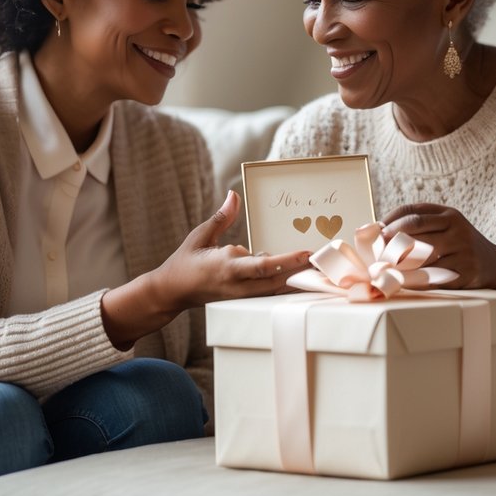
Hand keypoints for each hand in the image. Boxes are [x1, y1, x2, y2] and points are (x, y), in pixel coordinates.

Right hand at [150, 190, 310, 309]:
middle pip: (276, 280)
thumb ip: (221, 218)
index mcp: (226, 266)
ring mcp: (240, 295)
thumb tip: (234, 195)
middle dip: (300, 270)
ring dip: (295, 279)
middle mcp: (237, 284)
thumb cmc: (184, 262)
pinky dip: (282, 284)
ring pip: (273, 289)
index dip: (287, 260)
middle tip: (323, 260)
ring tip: (316, 267)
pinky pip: (266, 293)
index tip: (306, 252)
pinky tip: (297, 276)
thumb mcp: (200, 236)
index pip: (263, 266)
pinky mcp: (241, 300)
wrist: (172, 293)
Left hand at [380, 202, 495, 289]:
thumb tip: (380, 233)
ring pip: (422, 253)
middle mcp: (456, 227)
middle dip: (391, 237)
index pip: (412, 210)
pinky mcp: (466, 270)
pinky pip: (434, 276)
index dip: (390, 220)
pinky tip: (402, 282)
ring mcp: (462, 248)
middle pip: (415, 227)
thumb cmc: (460, 246)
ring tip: (382, 266)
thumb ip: (421, 227)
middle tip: (374, 249)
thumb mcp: (447, 228)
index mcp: (448, 214)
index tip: (374, 231)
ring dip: (399, 261)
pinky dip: (415, 280)